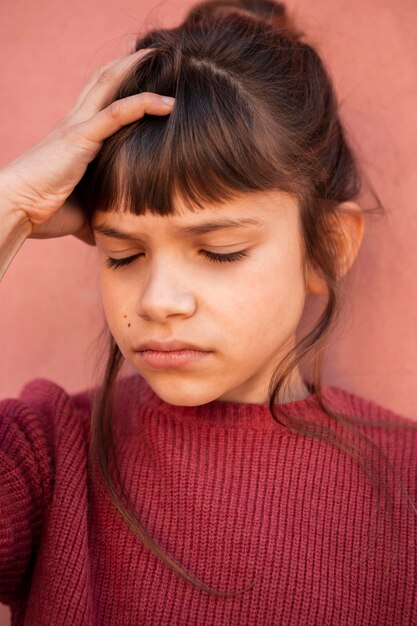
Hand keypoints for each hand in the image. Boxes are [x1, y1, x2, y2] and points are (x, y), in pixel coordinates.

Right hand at [0, 48, 173, 244]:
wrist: (15, 209)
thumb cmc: (44, 212)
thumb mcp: (81, 210)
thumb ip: (99, 212)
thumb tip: (111, 232)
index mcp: (74, 138)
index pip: (99, 102)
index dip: (119, 86)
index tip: (144, 79)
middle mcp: (75, 125)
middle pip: (102, 81)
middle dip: (127, 64)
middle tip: (151, 52)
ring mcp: (77, 128)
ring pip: (109, 85)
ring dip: (135, 68)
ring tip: (161, 56)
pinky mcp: (80, 140)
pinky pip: (116, 114)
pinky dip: (143, 104)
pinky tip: (169, 104)